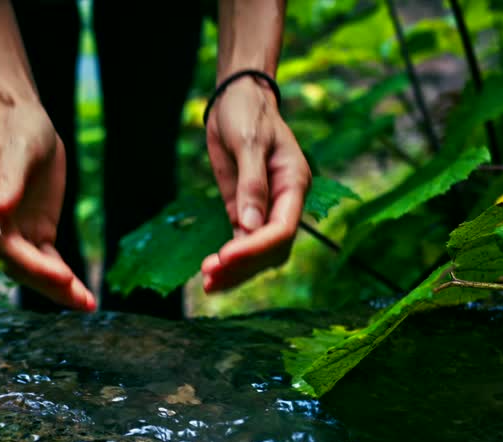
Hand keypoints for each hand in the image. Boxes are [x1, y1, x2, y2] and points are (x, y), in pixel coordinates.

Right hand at [0, 105, 95, 311]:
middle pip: (20, 265)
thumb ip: (7, 182)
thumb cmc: (20, 132)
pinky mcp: (37, 231)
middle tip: (82, 301)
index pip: (7, 244)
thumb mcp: (18, 150)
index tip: (62, 275)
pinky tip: (83, 293)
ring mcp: (17, 231)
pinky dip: (64, 278)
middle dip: (50, 285)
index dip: (32, 263)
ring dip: (59, 290)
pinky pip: (49, 261)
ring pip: (34, 269)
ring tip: (88, 305)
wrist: (27, 123)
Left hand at [201, 76, 310, 293]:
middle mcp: (285, 201)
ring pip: (259, 253)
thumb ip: (251, 184)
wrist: (236, 98)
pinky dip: (231, 260)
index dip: (255, 247)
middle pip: (272, 249)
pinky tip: (212, 273)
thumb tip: (249, 226)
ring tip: (208, 283)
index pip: (282, 228)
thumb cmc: (246, 112)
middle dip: (244, 265)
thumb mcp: (248, 141)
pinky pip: (243, 243)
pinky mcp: (246, 210)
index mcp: (294, 183)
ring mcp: (267, 208)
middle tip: (210, 276)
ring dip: (236, 270)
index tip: (225, 256)